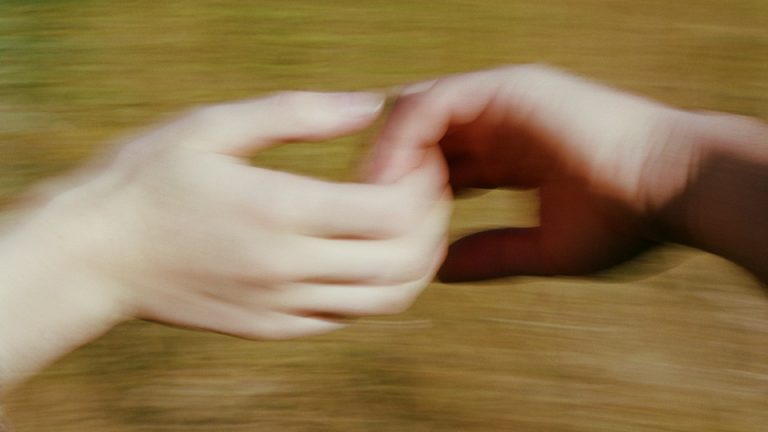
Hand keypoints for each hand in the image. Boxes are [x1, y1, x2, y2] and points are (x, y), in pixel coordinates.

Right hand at [1, 91, 449, 388]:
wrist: (94, 258)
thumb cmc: (147, 181)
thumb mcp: (215, 126)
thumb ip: (300, 113)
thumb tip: (370, 105)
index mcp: (279, 212)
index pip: (390, 212)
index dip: (421, 186)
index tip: (419, 158)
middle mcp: (288, 268)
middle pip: (402, 262)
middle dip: (432, 223)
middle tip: (427, 190)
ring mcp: (283, 306)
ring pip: (386, 301)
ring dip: (416, 263)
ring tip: (408, 224)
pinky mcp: (273, 328)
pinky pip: (349, 318)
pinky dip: (377, 289)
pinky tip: (366, 254)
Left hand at [367, 65, 693, 280]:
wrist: (674, 190)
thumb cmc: (625, 223)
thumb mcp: (544, 247)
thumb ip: (490, 254)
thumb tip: (438, 272)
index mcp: (511, 152)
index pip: (439, 165)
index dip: (405, 195)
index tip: (378, 229)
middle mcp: (501, 120)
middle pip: (418, 136)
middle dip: (385, 170)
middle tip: (357, 212)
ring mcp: (501, 99)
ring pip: (414, 113)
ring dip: (385, 155)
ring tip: (364, 200)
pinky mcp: (505, 87)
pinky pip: (430, 104)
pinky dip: (402, 138)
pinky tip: (387, 180)